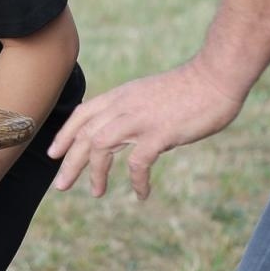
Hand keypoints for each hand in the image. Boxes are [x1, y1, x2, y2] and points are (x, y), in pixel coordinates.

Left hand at [47, 58, 244, 199]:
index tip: (54, 153)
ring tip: (97, 193)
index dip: (65, 134)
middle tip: (61, 185)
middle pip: (85, 134)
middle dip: (70, 162)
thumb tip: (127, 132)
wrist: (216, 76)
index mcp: (121, 96)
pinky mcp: (160, 132)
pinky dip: (137, 181)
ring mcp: (140, 118)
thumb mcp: (150, 93)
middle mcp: (124, 106)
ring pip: (100, 146)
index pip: (82, 114)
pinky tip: (141, 194)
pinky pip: (138, 163)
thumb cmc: (189, 87)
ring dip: (95, 173)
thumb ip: (134, 109)